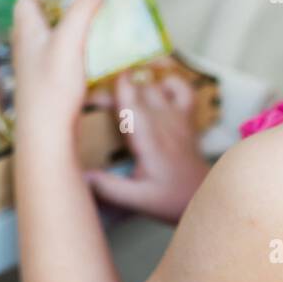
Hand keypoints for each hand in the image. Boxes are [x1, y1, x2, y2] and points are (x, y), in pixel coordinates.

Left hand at [11, 0, 103, 139]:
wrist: (47, 135)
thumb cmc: (52, 87)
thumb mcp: (70, 41)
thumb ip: (82, 10)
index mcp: (27, 32)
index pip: (27, 0)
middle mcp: (28, 48)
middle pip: (41, 18)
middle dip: (63, 7)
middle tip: (89, 0)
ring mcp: (38, 67)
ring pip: (53, 39)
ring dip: (73, 29)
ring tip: (97, 23)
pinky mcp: (50, 84)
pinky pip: (62, 58)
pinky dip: (78, 50)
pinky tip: (96, 54)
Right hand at [84, 70, 210, 223]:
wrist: (202, 195)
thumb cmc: (169, 198)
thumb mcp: (137, 199)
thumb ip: (109, 188)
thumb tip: (80, 175)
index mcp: (150, 140)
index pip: (131, 105)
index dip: (114, 90)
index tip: (95, 86)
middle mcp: (164, 123)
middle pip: (139, 91)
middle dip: (116, 88)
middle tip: (96, 98)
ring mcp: (178, 117)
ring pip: (156, 87)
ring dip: (137, 85)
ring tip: (119, 91)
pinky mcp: (187, 117)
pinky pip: (183, 89)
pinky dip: (169, 82)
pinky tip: (156, 88)